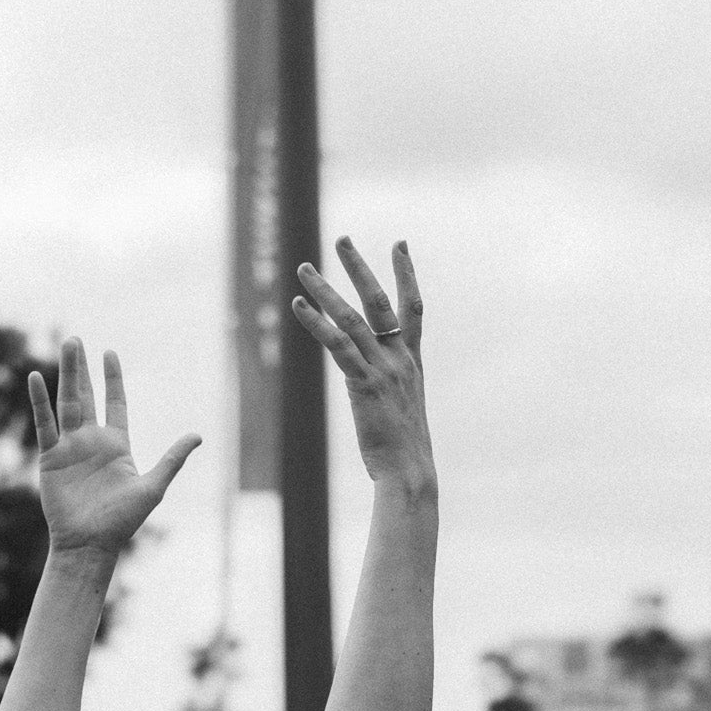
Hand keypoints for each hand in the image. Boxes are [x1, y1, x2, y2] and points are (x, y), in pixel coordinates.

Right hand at [29, 338, 199, 556]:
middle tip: (76, 340)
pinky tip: (36, 379)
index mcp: (116, 445)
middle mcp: (91, 441)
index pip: (115, 403)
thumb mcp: (153, 486)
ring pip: (67, 402)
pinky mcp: (50, 457)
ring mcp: (69, 447)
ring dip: (66, 375)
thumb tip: (198, 436)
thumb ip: (172, 459)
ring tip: (66, 347)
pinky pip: (45, 424)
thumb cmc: (122, 521)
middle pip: (86, 396)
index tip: (109, 353)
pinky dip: (40, 401)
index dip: (112, 379)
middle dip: (82, 369)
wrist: (89, 543)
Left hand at [292, 238, 435, 492]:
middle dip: (359, 268)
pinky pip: (337, 345)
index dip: (406, 273)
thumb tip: (373, 384)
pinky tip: (298, 306)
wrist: (410, 471)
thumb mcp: (401, 410)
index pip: (412, 307)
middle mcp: (399, 359)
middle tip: (341, 239)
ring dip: (325, 289)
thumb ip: (389, 387)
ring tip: (303, 268)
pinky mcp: (363, 384)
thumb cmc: (404, 449)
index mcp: (412, 362)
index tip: (399, 244)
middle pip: (379, 301)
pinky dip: (316, 323)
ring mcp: (383, 369)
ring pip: (351, 318)